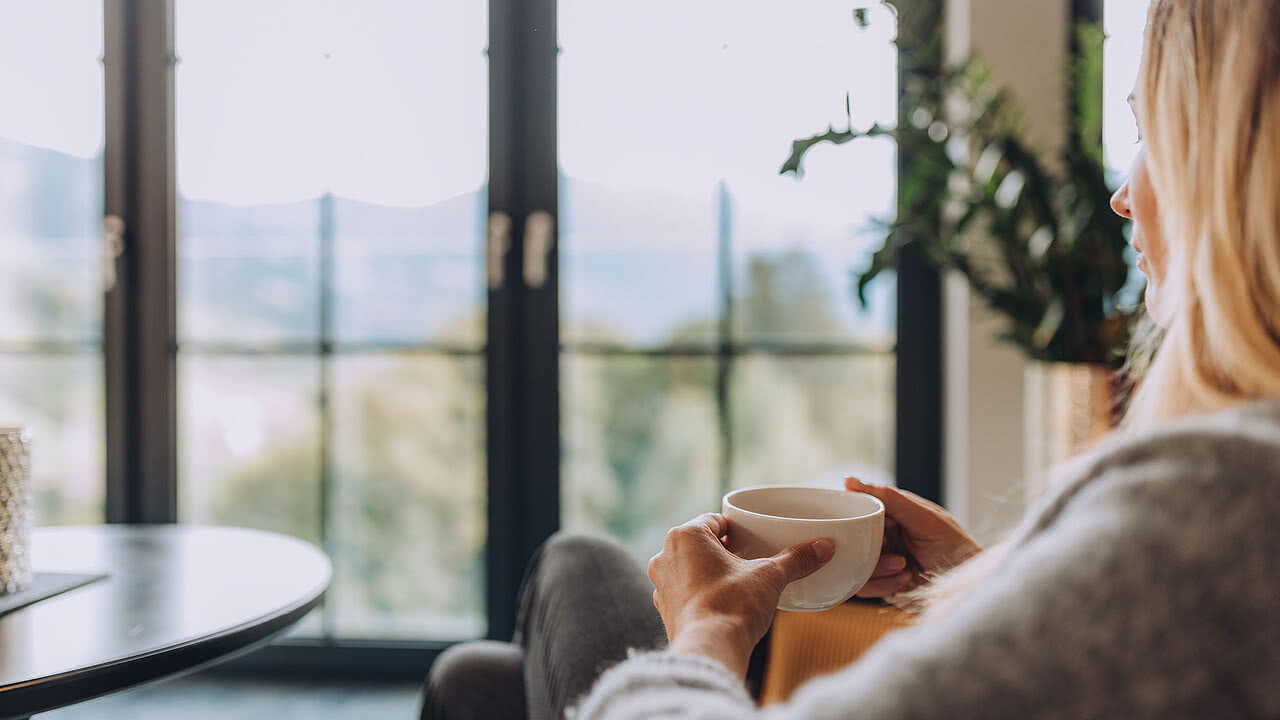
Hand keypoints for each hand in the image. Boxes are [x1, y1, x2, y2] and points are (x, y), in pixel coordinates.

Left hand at [647, 513, 834, 678]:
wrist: (710, 650)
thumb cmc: (732, 605)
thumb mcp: (770, 576)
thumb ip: (795, 559)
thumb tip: (824, 547)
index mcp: (685, 535)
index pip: (715, 520)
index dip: (736, 529)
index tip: (753, 540)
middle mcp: (665, 555)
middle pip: (700, 543)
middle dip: (723, 550)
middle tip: (749, 561)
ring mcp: (661, 584)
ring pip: (689, 567)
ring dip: (709, 572)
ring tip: (737, 584)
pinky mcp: (664, 610)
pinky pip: (684, 592)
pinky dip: (700, 594)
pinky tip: (722, 604)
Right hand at [846, 477, 981, 600]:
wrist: (970, 586)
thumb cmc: (955, 547)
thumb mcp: (923, 517)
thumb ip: (889, 498)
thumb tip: (849, 481)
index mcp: (892, 514)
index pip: (859, 509)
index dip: (854, 516)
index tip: (854, 522)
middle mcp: (884, 536)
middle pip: (852, 539)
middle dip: (866, 545)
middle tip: (887, 546)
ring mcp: (882, 561)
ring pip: (854, 563)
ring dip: (877, 567)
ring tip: (902, 565)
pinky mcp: (883, 585)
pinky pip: (863, 586)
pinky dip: (883, 584)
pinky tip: (905, 579)